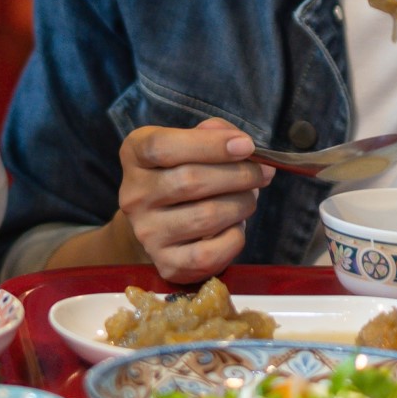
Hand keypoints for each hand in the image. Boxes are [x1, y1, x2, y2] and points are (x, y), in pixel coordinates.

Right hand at [118, 119, 273, 282]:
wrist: (160, 224)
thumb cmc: (181, 174)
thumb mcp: (189, 143)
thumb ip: (213, 133)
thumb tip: (239, 144)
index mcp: (134, 155)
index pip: (162, 146)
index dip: (209, 145)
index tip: (246, 145)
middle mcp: (133, 195)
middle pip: (190, 181)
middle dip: (239, 175)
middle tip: (262, 172)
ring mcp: (147, 233)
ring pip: (206, 216)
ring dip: (242, 204)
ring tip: (249, 197)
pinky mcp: (166, 264)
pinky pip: (210, 253)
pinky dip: (235, 237)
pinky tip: (235, 226)